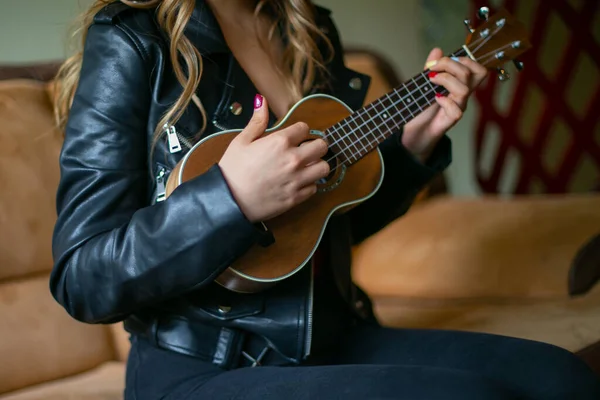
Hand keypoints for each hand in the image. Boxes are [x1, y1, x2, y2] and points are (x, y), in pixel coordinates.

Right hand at [218, 95, 329, 221]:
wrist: (229, 200)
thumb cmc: (233, 169)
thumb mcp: (242, 141)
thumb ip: (257, 121)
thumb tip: (262, 100)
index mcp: (280, 141)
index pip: (305, 128)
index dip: (299, 132)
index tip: (293, 137)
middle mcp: (294, 159)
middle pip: (322, 146)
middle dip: (315, 146)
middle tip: (305, 150)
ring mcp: (297, 179)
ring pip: (324, 167)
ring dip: (316, 165)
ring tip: (305, 167)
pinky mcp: (297, 197)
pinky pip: (315, 187)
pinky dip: (309, 184)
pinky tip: (297, 183)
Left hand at [402, 48, 487, 161]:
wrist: (414, 131)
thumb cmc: (423, 107)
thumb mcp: (426, 83)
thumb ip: (433, 67)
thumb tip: (437, 50)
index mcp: (460, 84)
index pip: (478, 69)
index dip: (466, 60)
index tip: (445, 60)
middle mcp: (462, 96)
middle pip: (474, 74)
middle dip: (451, 65)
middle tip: (433, 69)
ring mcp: (457, 108)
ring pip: (464, 90)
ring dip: (446, 80)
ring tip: (431, 80)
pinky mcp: (449, 121)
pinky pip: (456, 111)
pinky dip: (445, 102)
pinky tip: (435, 100)